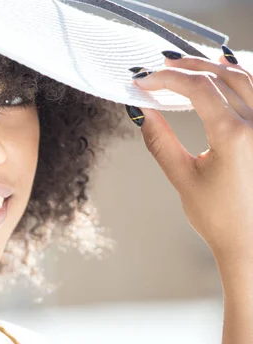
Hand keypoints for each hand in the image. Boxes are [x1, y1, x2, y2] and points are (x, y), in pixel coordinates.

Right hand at [127, 49, 252, 287]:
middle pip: (221, 74)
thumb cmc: (219, 216)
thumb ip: (159, 140)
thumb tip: (140, 111)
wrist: (250, 241)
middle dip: (187, 66)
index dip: (167, 78)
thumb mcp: (182, 177)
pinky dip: (236, 77)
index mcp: (234, 135)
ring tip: (185, 65)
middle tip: (159, 66)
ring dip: (212, 67)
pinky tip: (222, 73)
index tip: (143, 80)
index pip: (198, 88)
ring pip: (244, 77)